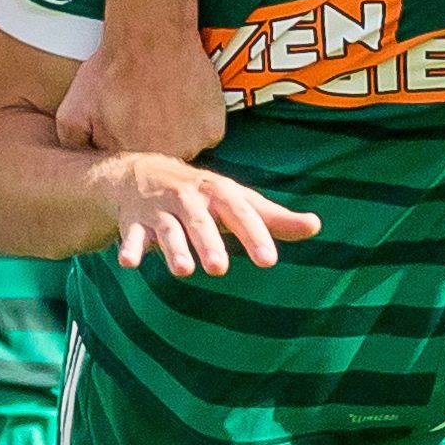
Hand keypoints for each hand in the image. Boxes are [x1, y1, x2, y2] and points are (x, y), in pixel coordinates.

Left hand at [58, 25, 226, 159]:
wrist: (151, 35)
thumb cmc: (110, 72)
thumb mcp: (72, 111)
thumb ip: (73, 145)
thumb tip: (78, 167)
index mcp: (129, 161)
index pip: (127, 170)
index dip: (122, 146)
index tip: (121, 124)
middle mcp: (164, 161)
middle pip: (155, 161)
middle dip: (147, 140)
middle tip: (141, 110)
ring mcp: (192, 147)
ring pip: (180, 150)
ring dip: (173, 134)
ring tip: (161, 103)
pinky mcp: (213, 130)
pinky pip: (203, 135)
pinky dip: (194, 121)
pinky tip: (181, 98)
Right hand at [92, 153, 318, 277]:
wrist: (143, 174)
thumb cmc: (203, 195)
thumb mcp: (238, 201)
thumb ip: (274, 218)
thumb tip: (316, 226)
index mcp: (220, 193)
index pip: (241, 214)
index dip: (255, 236)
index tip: (269, 261)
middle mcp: (190, 200)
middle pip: (202, 222)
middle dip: (210, 243)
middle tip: (220, 268)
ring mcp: (161, 211)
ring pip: (168, 231)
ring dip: (174, 249)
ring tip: (183, 271)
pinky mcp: (135, 223)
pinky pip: (131, 236)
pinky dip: (129, 248)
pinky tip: (128, 263)